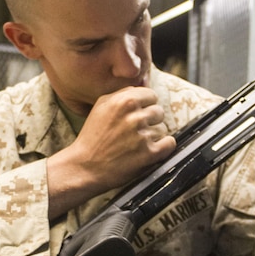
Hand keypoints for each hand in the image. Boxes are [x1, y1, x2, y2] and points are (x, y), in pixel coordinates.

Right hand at [47, 85, 175, 219]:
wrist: (84, 167)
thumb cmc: (92, 137)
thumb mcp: (101, 107)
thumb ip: (122, 94)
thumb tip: (142, 88)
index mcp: (124, 101)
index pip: (151, 95)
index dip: (145, 106)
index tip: (138, 115)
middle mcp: (135, 116)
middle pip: (158, 112)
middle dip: (150, 121)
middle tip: (135, 132)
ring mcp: (143, 136)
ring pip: (162, 129)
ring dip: (153, 137)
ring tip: (136, 144)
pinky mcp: (149, 154)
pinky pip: (170, 144)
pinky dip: (164, 147)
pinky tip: (152, 150)